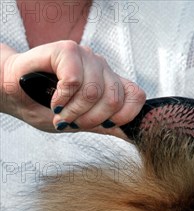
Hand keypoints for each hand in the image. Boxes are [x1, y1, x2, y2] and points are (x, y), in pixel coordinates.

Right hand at [1, 41, 145, 137]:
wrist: (14, 95)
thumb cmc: (45, 107)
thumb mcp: (82, 123)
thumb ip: (107, 125)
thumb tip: (134, 135)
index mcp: (110, 83)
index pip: (136, 97)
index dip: (123, 117)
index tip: (102, 125)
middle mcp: (101, 67)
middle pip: (114, 99)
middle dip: (91, 119)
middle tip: (72, 122)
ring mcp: (86, 56)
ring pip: (94, 91)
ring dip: (74, 111)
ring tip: (60, 112)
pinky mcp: (67, 49)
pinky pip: (74, 79)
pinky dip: (62, 97)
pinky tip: (54, 99)